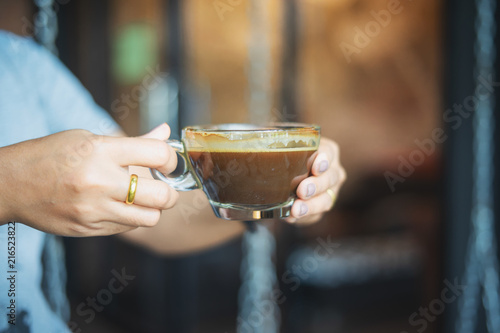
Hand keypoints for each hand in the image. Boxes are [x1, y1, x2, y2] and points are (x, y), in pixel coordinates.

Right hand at [0, 124, 177, 235]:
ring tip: (143, 199)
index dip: (172, 158)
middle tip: (165, 187)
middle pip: (162, 195)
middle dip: (171, 192)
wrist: (10, 185)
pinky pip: (127, 228)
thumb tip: (165, 132)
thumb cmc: (51, 155)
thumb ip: (132, 141)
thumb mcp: (89, 139)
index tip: (168, 162)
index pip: (158, 154)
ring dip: (154, 209)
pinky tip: (119, 206)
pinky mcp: (88, 229)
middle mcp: (99, 181)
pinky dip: (131, 218)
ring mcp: (93, 209)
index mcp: (101, 151)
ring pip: (150, 218)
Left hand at [287, 137, 345, 224]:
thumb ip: (280, 146)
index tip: (315, 167)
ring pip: (326, 200)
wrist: (286, 175)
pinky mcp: (321, 207)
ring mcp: (330, 191)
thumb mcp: (285, 147)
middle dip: (316, 186)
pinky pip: (316, 215)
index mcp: (327, 151)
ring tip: (296, 210)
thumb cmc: (287, 155)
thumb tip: (263, 144)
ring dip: (310, 206)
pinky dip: (303, 217)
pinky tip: (291, 217)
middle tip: (301, 191)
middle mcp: (333, 171)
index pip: (328, 153)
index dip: (323, 160)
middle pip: (329, 178)